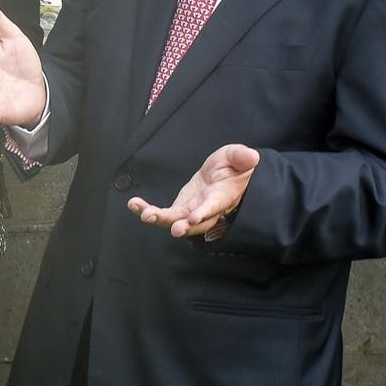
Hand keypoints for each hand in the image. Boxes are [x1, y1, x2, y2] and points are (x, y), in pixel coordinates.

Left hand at [128, 144, 259, 238]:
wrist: (227, 174)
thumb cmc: (234, 166)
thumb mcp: (239, 156)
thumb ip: (242, 157)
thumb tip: (251, 156)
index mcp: (223, 196)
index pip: (214, 206)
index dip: (204, 213)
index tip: (193, 218)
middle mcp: (207, 209)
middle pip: (195, 223)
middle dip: (183, 226)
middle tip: (174, 229)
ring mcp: (192, 211)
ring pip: (176, 221)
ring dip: (161, 219)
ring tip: (145, 214)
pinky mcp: (180, 209)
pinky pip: (164, 214)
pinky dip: (149, 210)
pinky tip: (134, 204)